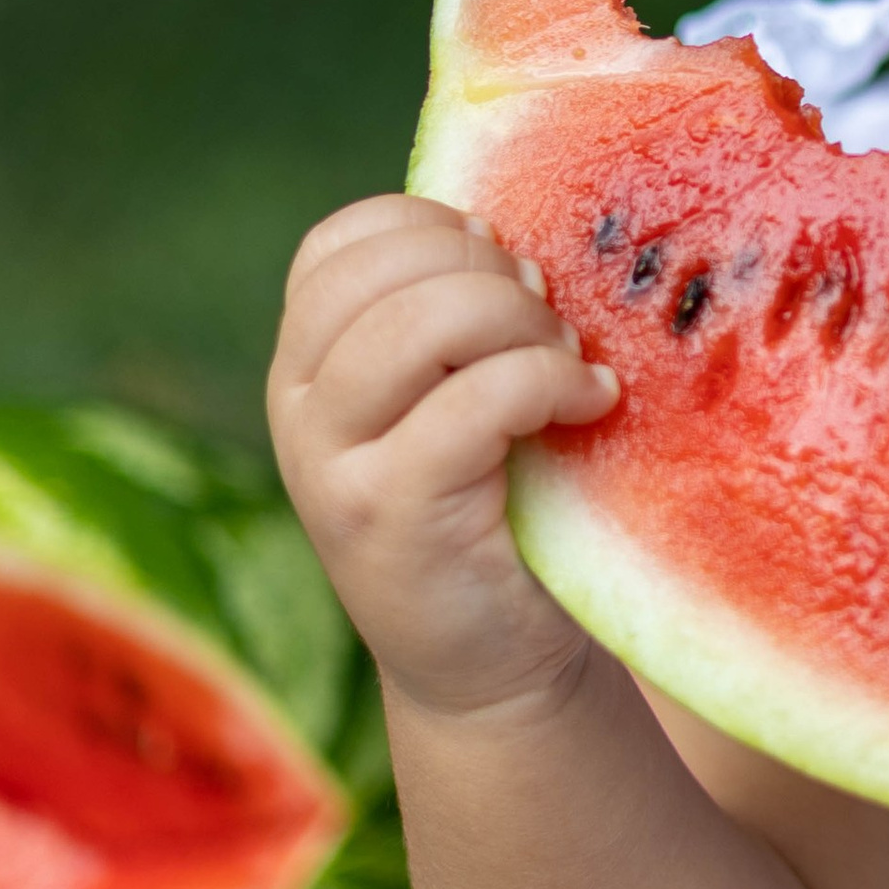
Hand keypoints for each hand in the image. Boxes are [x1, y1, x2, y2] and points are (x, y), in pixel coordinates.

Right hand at [269, 194, 619, 723]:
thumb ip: (462, 317)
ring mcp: (330, 464)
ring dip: (522, 327)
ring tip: (568, 365)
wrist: (494, 662)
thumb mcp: (460, 393)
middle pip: (382, 268)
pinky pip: (473, 403)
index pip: (341, 239)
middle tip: (551, 324)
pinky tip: (591, 405)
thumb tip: (527, 228)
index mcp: (310, 360)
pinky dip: (550, 384)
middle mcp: (297, 406)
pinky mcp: (385, 516)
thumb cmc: (501, 505)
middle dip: (492, 273)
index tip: (508, 267)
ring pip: (420, 324)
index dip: (436, 226)